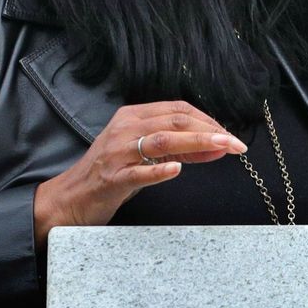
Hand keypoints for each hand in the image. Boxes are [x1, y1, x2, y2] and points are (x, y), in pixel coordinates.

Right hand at [33, 101, 245, 243]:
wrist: (71, 197)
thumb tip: (218, 147)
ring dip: (196, 143)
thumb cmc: (110, 175)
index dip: (208, 120)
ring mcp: (117, 153)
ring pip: (161, 141)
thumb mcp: (145, 155)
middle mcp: (125, 129)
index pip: (177, 110)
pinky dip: (159, 170)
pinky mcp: (112, 179)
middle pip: (174, 122)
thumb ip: (178, 149)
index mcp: (132, 117)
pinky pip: (138, 173)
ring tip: (222, 148)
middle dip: (210, 130)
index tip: (229, 134)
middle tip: (236, 144)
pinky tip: (177, 169)